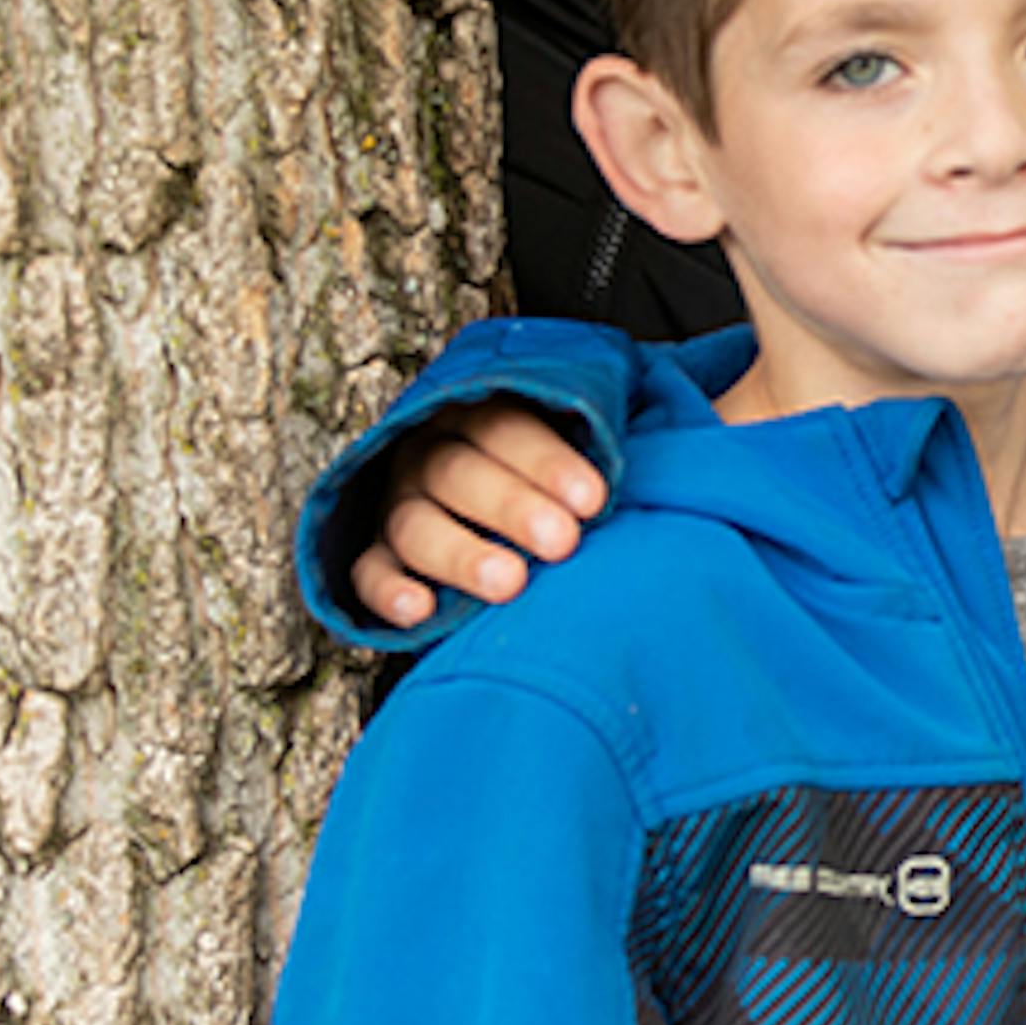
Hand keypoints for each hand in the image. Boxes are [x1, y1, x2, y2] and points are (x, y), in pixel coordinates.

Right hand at [349, 400, 607, 628]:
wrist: (489, 489)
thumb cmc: (550, 472)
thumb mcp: (568, 437)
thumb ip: (594, 443)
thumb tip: (657, 453)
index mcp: (474, 413)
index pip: (505, 429)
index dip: (547, 463)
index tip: (594, 500)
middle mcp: (427, 454)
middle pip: (460, 474)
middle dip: (513, 508)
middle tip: (563, 541)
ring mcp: (396, 505)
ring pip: (415, 525)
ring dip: (461, 554)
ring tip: (510, 584)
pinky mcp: (376, 554)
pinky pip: (368, 573)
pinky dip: (389, 592)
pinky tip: (421, 611)